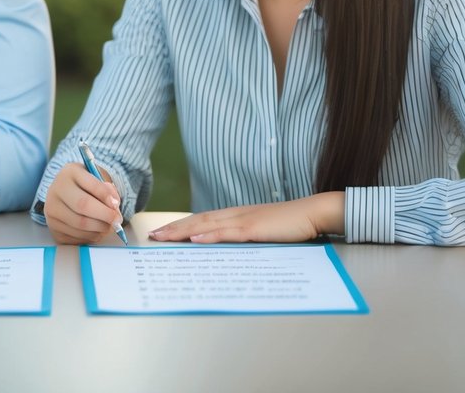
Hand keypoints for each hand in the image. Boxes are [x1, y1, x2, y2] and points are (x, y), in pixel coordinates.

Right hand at [43, 162, 123, 244]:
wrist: (67, 194)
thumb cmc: (87, 186)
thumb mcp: (99, 179)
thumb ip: (109, 190)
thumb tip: (113, 207)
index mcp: (70, 172)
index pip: (92, 185)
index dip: (107, 197)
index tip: (116, 205)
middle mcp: (55, 189)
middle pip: (83, 206)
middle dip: (105, 215)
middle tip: (117, 221)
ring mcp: (51, 210)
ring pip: (80, 224)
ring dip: (100, 229)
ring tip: (108, 226)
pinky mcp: (52, 227)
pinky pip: (75, 237)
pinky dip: (90, 237)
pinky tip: (95, 231)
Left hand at [148, 193, 344, 243]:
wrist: (312, 213)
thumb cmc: (290, 225)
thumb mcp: (263, 233)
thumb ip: (245, 238)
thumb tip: (228, 250)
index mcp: (237, 215)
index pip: (203, 220)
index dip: (182, 225)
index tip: (164, 232)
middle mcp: (235, 214)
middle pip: (198, 221)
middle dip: (174, 228)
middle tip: (152, 235)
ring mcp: (244, 220)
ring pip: (206, 225)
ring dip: (183, 231)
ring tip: (163, 237)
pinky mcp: (254, 229)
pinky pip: (227, 233)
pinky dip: (208, 236)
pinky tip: (194, 240)